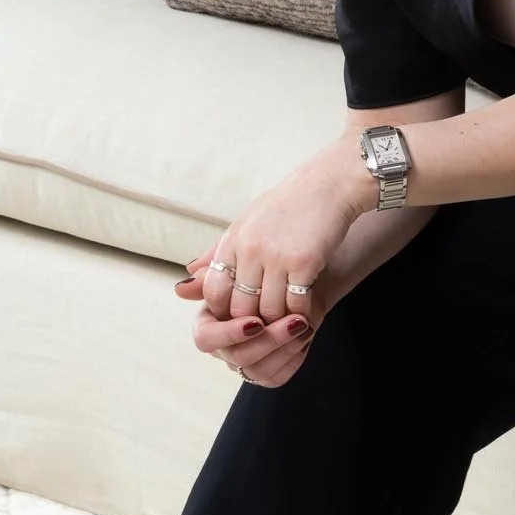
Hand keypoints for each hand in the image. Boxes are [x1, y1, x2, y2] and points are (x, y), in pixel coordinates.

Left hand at [173, 142, 367, 389]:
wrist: (330, 184)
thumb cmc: (289, 205)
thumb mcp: (247, 223)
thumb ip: (217, 256)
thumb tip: (183, 288)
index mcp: (233, 239)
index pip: (215, 291)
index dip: (225, 312)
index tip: (241, 318)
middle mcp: (250, 249)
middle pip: (240, 307)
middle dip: (252, 323)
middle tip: (267, 330)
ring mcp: (276, 256)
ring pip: (268, 311)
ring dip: (279, 323)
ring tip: (287, 325)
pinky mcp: (304, 262)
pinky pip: (296, 305)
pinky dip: (300, 316)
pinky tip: (306, 314)